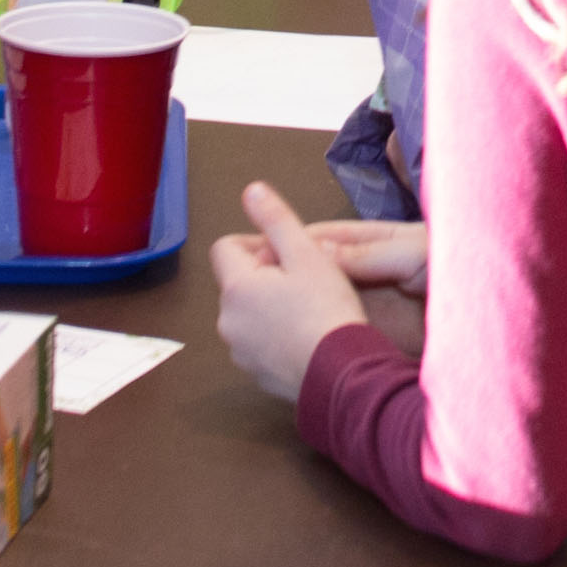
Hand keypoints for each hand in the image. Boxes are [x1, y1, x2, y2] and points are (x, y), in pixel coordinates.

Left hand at [210, 179, 375, 398]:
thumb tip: (252, 190)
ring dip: (270, 306)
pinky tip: (307, 336)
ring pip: (249, 313)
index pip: (225, 247)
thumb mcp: (307, 254)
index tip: (287, 253)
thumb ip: (276, 219)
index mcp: (236, 288)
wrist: (340, 375)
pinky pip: (260, 342)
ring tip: (308, 309)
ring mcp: (240, 351)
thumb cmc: (326, 311)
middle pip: (238, 282)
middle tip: (305, 280)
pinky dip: (277, 335)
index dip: (256, 243)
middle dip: (265, 275)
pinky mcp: (256, 374)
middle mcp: (227, 321)